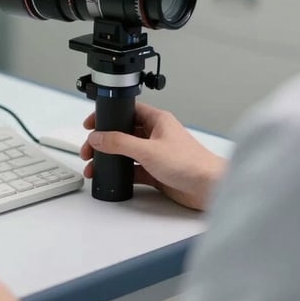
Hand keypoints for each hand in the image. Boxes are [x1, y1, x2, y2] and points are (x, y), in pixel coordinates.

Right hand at [80, 102, 225, 210]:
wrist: (210, 189)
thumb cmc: (191, 164)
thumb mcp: (148, 150)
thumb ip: (119, 143)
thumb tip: (97, 137)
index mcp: (156, 120)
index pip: (126, 111)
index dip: (107, 115)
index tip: (91, 124)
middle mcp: (155, 135)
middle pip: (122, 132)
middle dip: (103, 140)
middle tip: (89, 149)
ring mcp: (155, 153)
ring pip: (125, 152)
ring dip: (110, 158)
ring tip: (95, 166)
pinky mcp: (156, 171)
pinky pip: (132, 169)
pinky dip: (120, 172)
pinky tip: (111, 177)